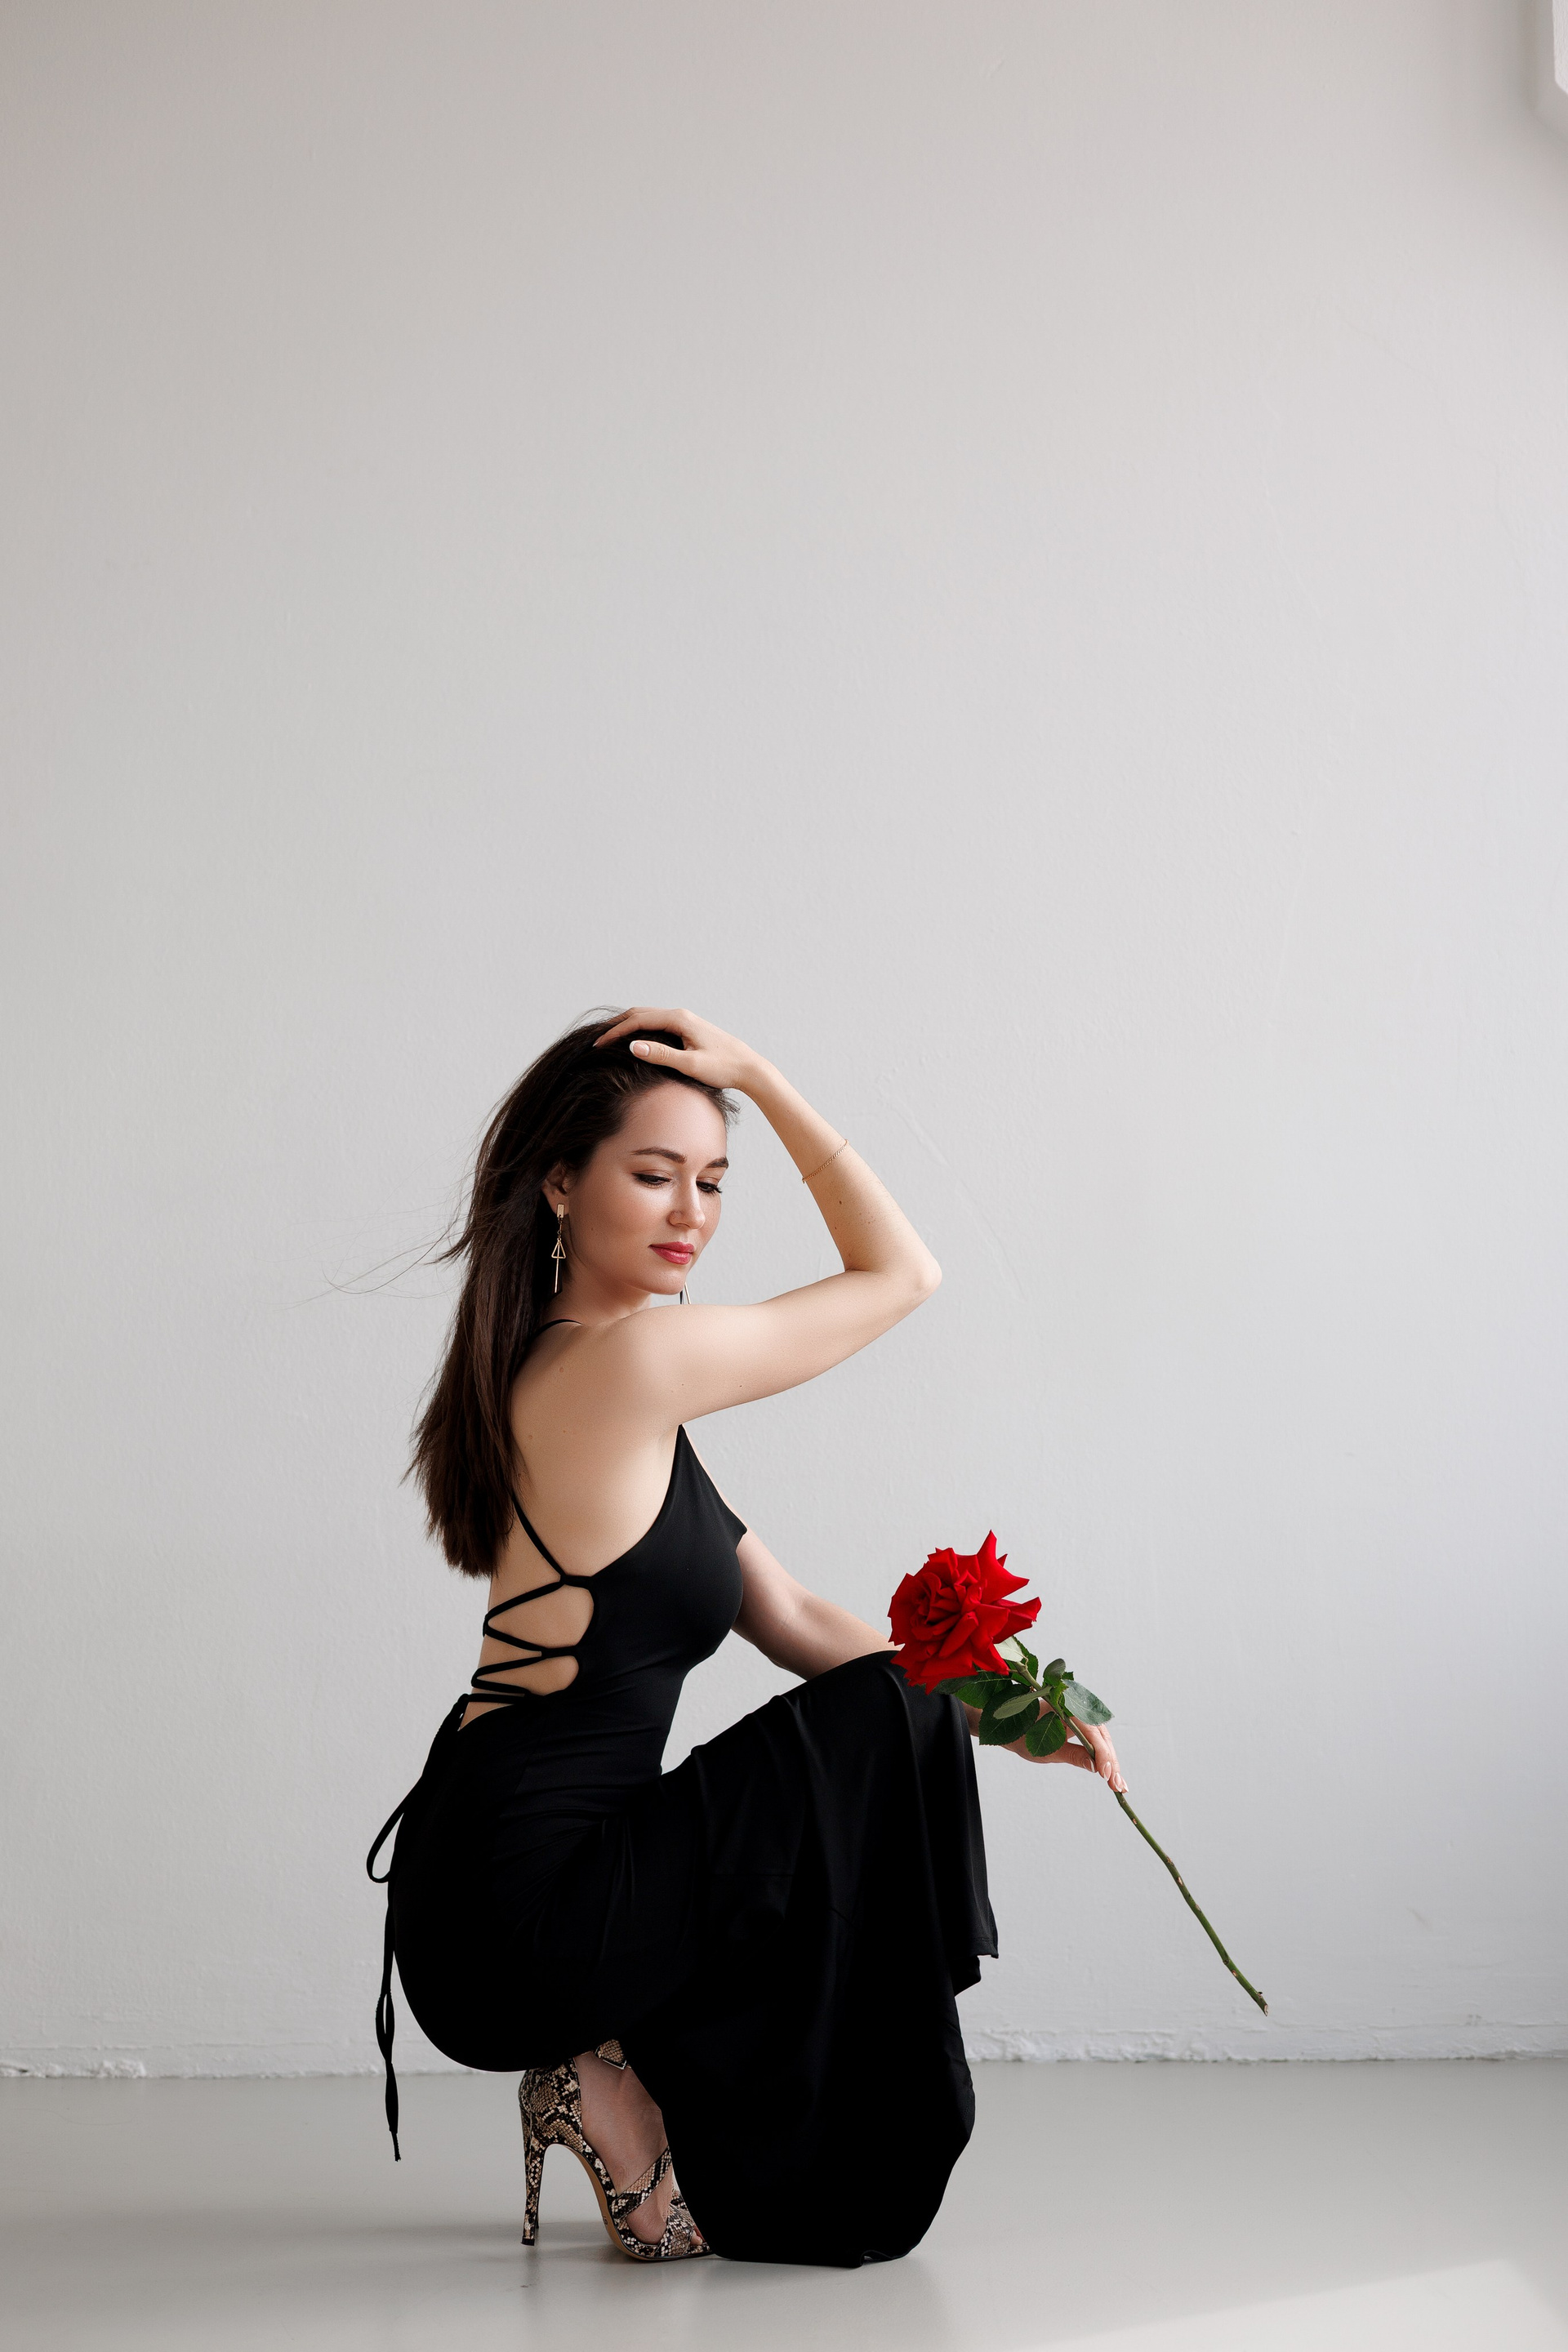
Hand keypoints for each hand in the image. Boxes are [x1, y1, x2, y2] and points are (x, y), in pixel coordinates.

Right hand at [594, 1006, 765, 1094]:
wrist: (748, 1068)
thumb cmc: (723, 1067)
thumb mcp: (690, 1065)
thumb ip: (661, 1055)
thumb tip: (632, 1046)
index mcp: (679, 1019)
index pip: (638, 1020)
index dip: (616, 1032)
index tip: (598, 1044)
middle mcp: (681, 1015)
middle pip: (640, 1013)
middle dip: (617, 1025)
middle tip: (598, 1040)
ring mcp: (685, 1021)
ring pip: (648, 1017)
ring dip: (628, 1025)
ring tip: (610, 1039)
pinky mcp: (688, 1029)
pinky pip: (657, 1024)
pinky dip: (640, 1029)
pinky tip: (635, 1041)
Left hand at [1017, 1714, 1125, 1793]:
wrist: (1012, 1728)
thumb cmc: (1025, 1737)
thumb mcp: (1048, 1750)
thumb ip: (1073, 1756)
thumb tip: (1095, 1767)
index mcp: (1066, 1706)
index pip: (1091, 1731)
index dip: (1101, 1753)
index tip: (1106, 1774)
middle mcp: (1077, 1705)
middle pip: (1101, 1734)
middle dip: (1110, 1761)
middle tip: (1117, 1786)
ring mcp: (1081, 1713)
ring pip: (1102, 1737)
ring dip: (1110, 1760)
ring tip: (1118, 1784)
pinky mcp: (1082, 1722)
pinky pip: (1097, 1737)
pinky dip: (1103, 1755)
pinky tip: (1111, 1773)